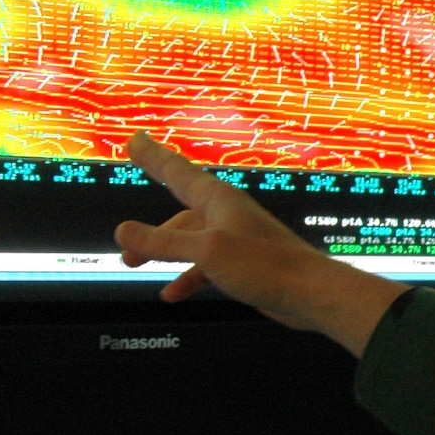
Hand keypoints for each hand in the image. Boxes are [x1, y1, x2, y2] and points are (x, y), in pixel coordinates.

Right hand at [113, 132, 406, 355]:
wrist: (310, 294)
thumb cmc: (267, 266)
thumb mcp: (207, 252)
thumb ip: (163, 243)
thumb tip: (123, 232)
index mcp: (218, 200)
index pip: (176, 171)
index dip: (153, 156)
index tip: (135, 140)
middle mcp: (226, 215)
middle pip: (179, 214)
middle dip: (150, 231)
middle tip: (125, 245)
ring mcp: (235, 240)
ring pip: (190, 242)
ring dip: (164, 255)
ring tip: (136, 266)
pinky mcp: (243, 264)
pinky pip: (205, 266)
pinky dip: (188, 277)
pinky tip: (174, 293)